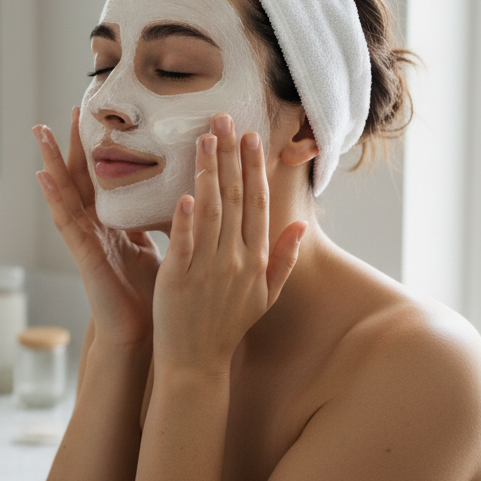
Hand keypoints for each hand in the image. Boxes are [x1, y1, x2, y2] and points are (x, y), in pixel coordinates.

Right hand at [34, 107, 160, 346]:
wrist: (145, 335)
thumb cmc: (156, 296)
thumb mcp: (167, 248)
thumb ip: (170, 221)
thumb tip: (195, 194)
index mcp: (118, 224)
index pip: (109, 179)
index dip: (105, 149)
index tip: (104, 118)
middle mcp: (98, 227)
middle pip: (84, 178)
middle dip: (77, 144)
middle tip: (72, 108)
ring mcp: (87, 240)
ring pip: (66, 193)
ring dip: (52, 161)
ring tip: (39, 131)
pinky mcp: (83, 255)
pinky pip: (65, 222)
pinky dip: (52, 198)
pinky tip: (42, 176)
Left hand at [152, 114, 306, 372]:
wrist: (197, 363)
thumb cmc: (228, 327)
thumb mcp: (265, 296)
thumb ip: (285, 259)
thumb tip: (303, 226)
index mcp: (256, 260)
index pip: (257, 203)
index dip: (254, 167)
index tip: (249, 136)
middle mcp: (235, 260)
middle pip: (234, 198)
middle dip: (229, 155)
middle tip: (221, 118)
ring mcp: (207, 269)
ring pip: (210, 212)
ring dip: (208, 173)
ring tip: (202, 139)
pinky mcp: (178, 280)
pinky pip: (183, 244)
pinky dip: (186, 219)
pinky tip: (186, 193)